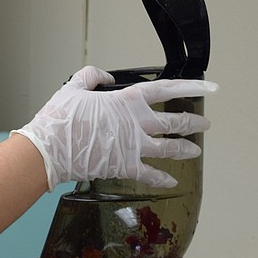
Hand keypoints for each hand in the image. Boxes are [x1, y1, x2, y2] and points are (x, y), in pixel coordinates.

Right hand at [13, 66, 217, 189]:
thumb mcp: (74, 87)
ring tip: (195, 150)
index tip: (208, 87)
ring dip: (185, 149)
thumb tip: (104, 76)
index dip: (191, 87)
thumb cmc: (60, 120)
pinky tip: (171, 181)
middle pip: (175, 122)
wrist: (49, 149)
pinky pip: (150, 174)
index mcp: (127, 101)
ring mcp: (134, 147)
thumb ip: (92, 76)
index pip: (167, 90)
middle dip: (193, 123)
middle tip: (204, 124)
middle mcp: (137, 124)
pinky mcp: (125, 166)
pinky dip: (162, 178)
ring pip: (169, 148)